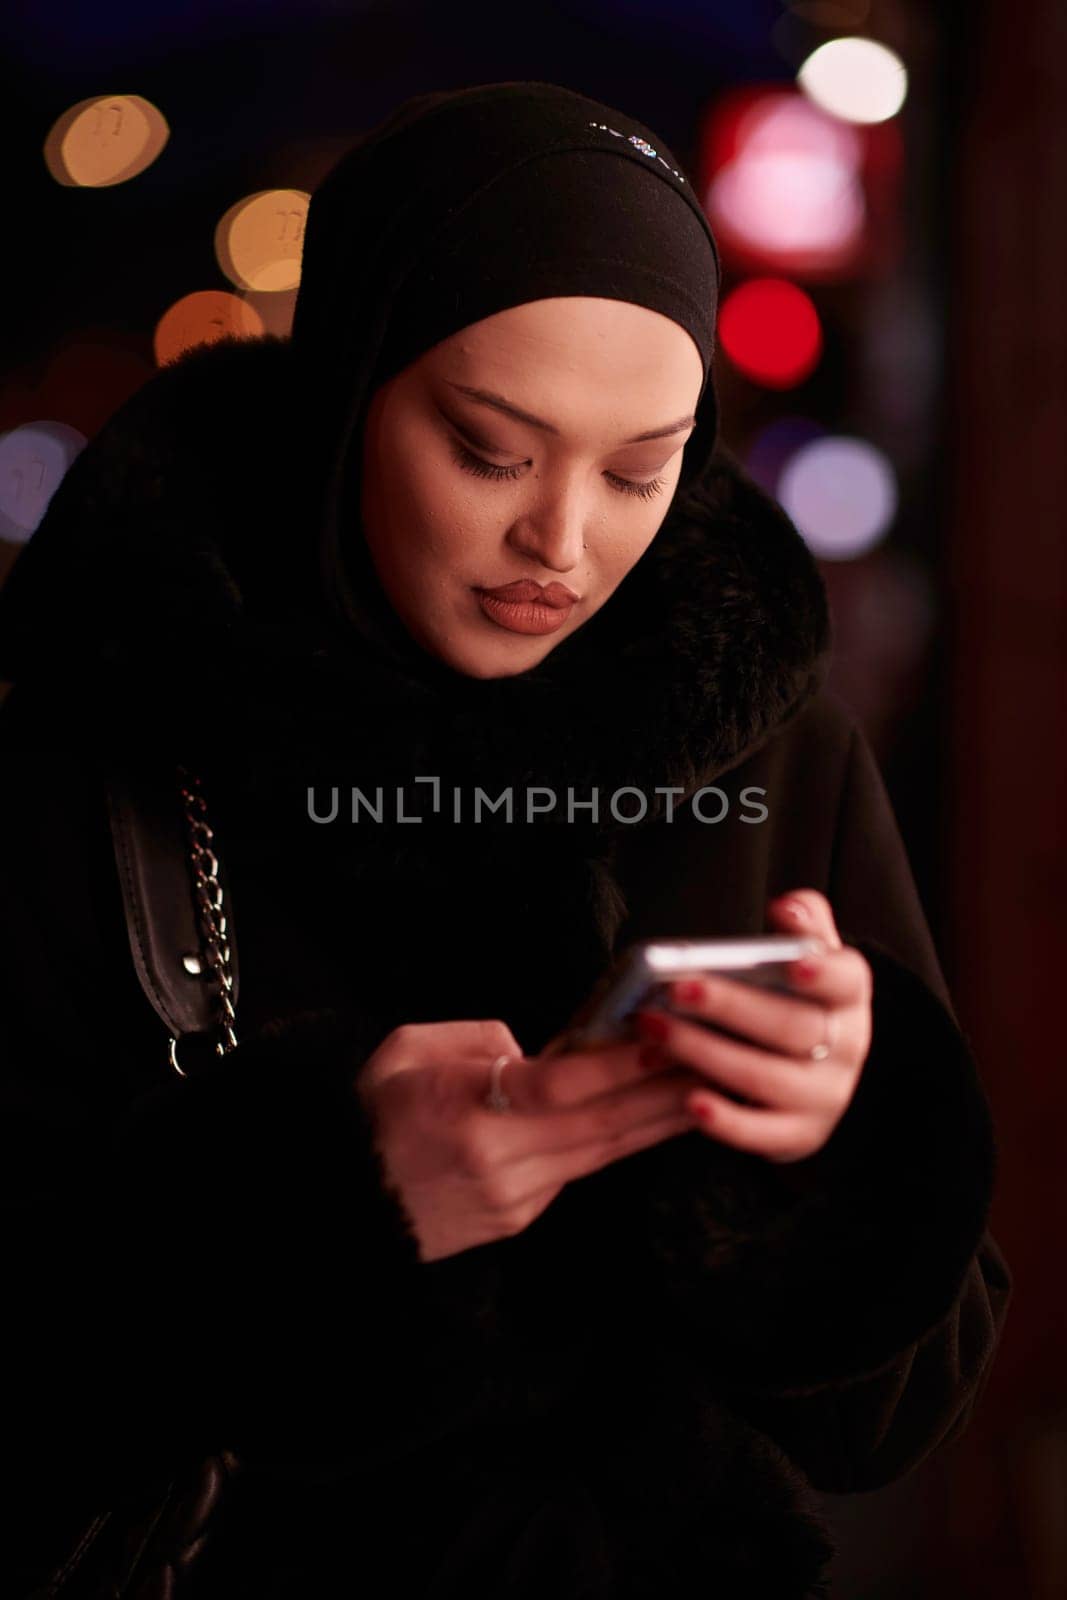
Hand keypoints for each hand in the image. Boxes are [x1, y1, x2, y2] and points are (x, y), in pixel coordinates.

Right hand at [354, 1018, 703, 1262]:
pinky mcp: (519, 1218)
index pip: (558, 1088)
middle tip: (716, 1061)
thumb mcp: (402, 1051)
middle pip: (599, 1125)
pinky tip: (651, 1119)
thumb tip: (531, 1048)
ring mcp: (512, 1198)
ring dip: (656, 1121)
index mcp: (462, 1111)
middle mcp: (497, 1161)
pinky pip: (578, 1170)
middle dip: (662, 1094)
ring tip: (708, 1089)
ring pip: (601, 1153)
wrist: (338, 1206)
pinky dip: (618, 1142)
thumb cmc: (366, 1118)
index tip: (662, 1040)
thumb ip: (473, 1038)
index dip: (615, 1065)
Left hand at [634, 889, 872, 1163]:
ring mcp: (825, 1096)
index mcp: (847, 995)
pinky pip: (764, 1134)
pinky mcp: (800, 1134)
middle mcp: (847, 1047)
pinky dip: (727, 1120)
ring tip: (655, 1031)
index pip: (846, 980)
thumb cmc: (794, 1000)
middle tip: (676, 989)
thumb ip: (803, 922)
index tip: (795, 964)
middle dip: (731, 1007)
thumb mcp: (807, 956)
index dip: (824, 972)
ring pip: (767, 1078)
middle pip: (793, 1028)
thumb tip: (790, 906)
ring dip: (706, 1055)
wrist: (811, 1069)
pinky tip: (691, 1100)